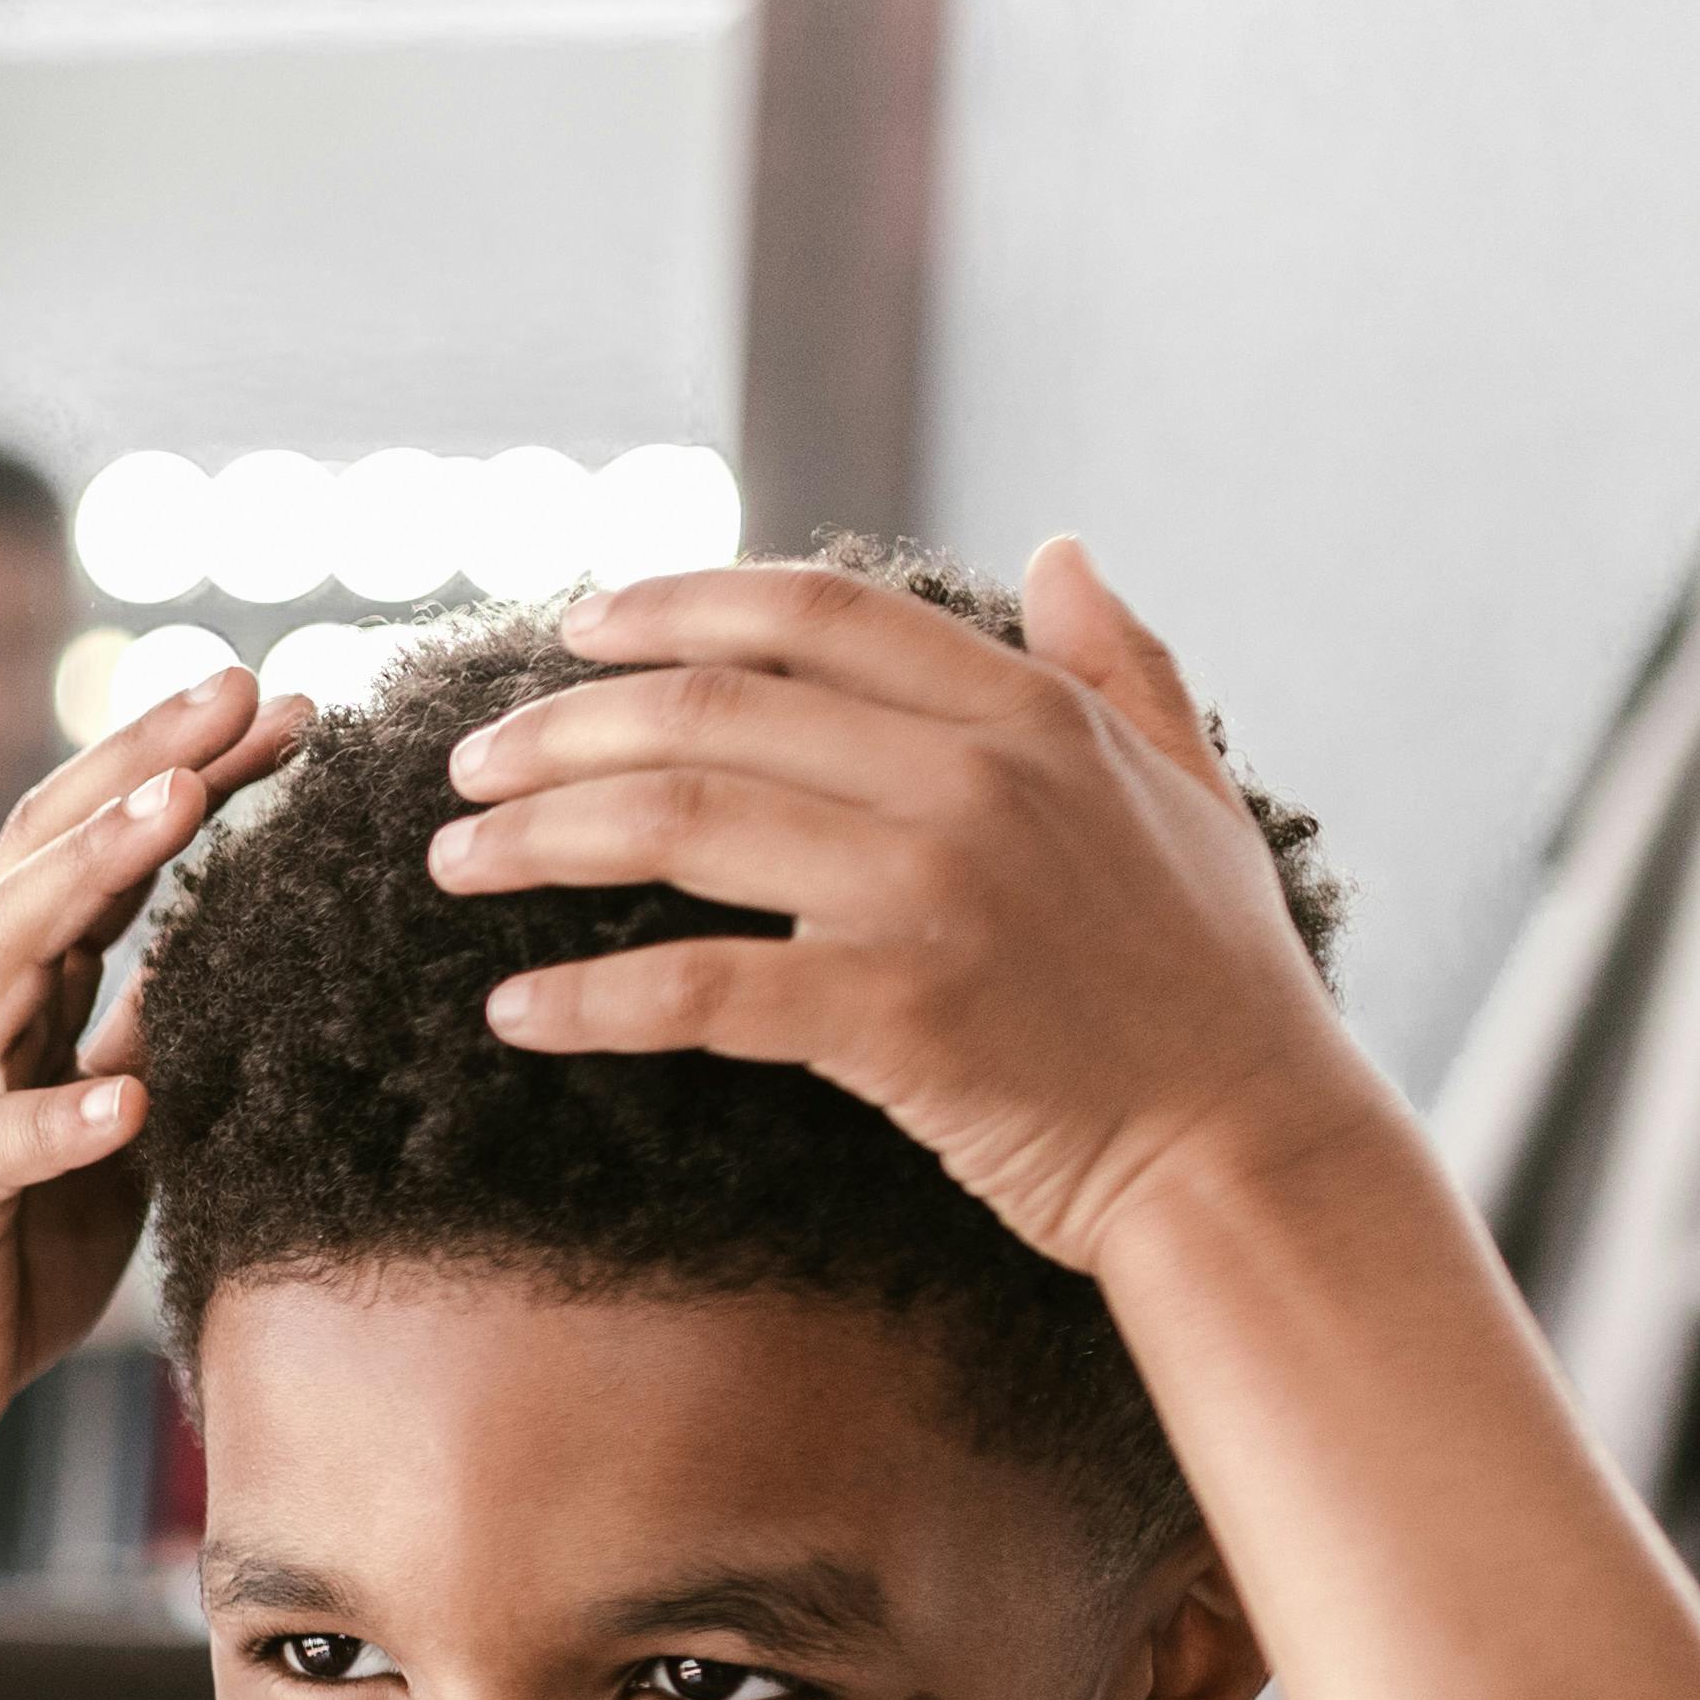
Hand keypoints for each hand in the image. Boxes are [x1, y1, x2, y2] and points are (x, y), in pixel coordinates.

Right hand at [0, 668, 302, 1495]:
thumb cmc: (0, 1256)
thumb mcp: (104, 1125)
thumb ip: (145, 1032)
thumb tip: (233, 943)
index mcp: (11, 993)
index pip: (95, 847)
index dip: (184, 768)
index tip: (285, 705)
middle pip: (46, 851)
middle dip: (144, 763)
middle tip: (245, 686)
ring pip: (7, 949)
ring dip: (95, 871)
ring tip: (182, 807)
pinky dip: (60, 1116)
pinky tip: (130, 1100)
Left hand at [436, 540, 1384, 1273]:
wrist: (1244, 1148)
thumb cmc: (1211, 982)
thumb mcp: (1186, 788)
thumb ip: (1121, 664)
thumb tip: (1063, 550)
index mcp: (1028, 713)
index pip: (812, 614)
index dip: (674, 606)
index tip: (572, 631)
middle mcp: (974, 780)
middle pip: (710, 710)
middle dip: (562, 728)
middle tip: (470, 764)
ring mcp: (933, 893)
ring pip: (678, 825)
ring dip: (538, 841)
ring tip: (455, 861)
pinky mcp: (897, 1017)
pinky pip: (696, 991)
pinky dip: (587, 1001)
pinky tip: (515, 1010)